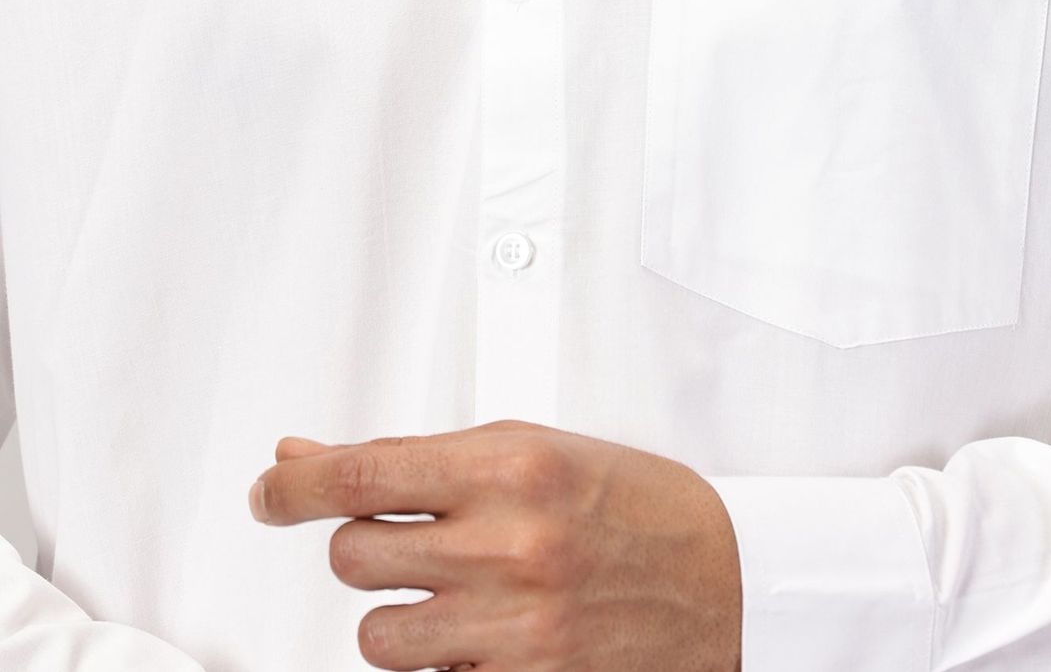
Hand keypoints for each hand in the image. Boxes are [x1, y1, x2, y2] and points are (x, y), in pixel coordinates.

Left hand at [248, 419, 741, 671]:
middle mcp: (508, 547)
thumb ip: (418, 459)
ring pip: (377, 636)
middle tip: (415, 536)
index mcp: (511, 467)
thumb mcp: (531, 450)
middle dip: (368, 544)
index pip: (358, 476)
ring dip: (401, 614)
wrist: (729, 581)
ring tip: (458, 592)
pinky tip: (487, 634)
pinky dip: (443, 662)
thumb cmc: (634, 505)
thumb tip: (311, 460)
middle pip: (355, 555)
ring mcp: (516, 630)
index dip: (292, 489)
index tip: (269, 493)